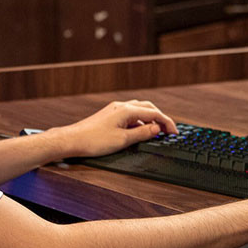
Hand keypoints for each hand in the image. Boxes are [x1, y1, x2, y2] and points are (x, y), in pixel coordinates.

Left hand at [52, 100, 176, 158]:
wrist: (72, 140)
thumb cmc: (94, 140)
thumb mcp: (123, 140)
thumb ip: (142, 133)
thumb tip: (157, 129)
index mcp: (126, 110)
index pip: (154, 113)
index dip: (166, 123)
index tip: (174, 132)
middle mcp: (121, 106)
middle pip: (148, 108)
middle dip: (160, 118)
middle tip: (168, 130)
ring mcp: (114, 110)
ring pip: (138, 110)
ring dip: (150, 119)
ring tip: (156, 131)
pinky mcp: (109, 115)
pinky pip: (130, 114)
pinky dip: (139, 121)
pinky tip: (139, 131)